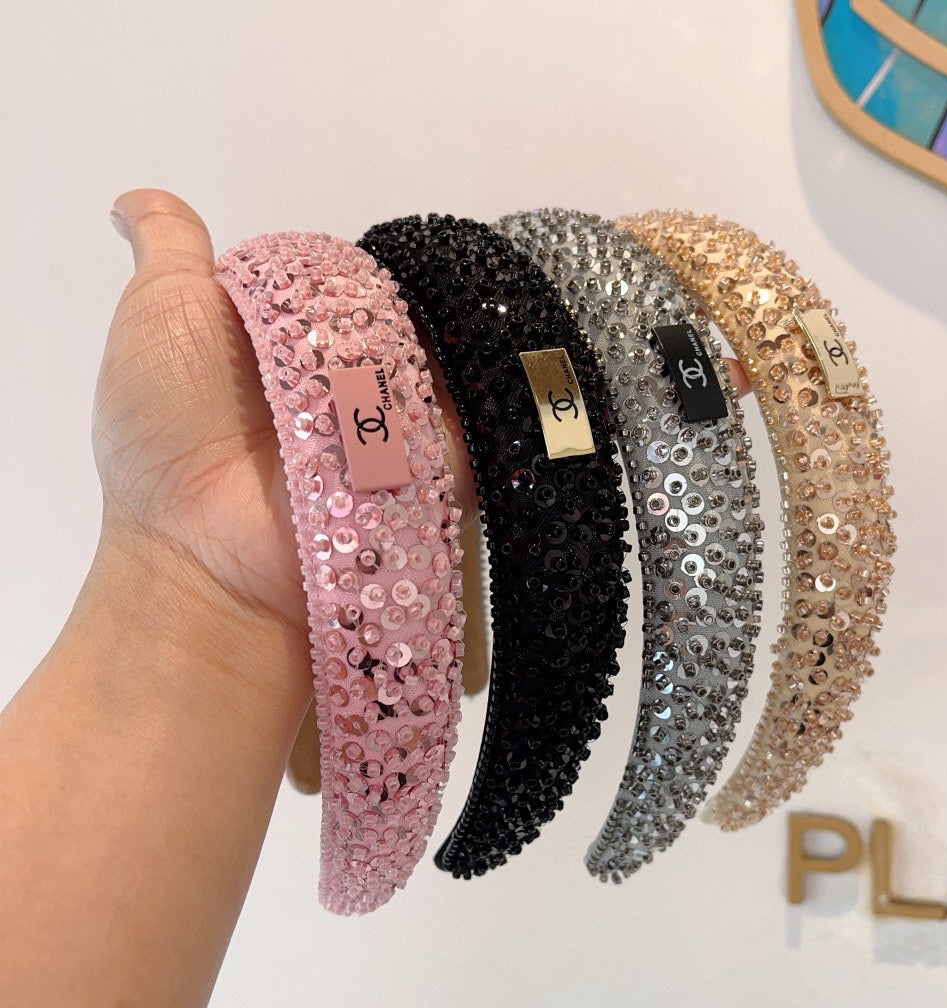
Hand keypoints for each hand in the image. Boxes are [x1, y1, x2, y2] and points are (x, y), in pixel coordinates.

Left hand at [100, 190, 485, 796]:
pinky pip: (478, 425)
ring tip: (465, 338)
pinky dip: (485, 400)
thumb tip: (139, 199)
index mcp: (297, 346)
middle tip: (412, 312)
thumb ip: (172, 255)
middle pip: (408, 323)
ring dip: (446, 356)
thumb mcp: (159, 322)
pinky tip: (496, 373)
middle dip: (408, 314)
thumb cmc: (168, 438)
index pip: (352, 286)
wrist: (204, 557)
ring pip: (448, 367)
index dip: (358, 275)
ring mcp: (397, 433)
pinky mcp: (437, 474)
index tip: (367, 269)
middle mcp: (351, 387)